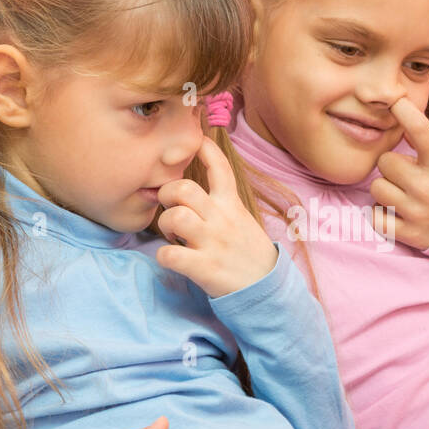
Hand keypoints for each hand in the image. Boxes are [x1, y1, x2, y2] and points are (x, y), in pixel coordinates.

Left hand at [153, 136, 278, 297]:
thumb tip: (194, 192)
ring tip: (171, 236)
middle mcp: (221, 220)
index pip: (219, 167)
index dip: (204, 148)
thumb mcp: (242, 219)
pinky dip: (163, 256)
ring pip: (175, 217)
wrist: (266, 288)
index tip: (195, 140)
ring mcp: (212, 243)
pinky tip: (171, 258)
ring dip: (164, 225)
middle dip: (167, 194)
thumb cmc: (248, 253)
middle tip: (170, 208)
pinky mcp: (204, 268)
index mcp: (231, 205)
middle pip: (183, 188)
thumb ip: (221, 204)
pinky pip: (169, 254)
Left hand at [369, 96, 428, 249]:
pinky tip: (394, 210)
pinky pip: (377, 218)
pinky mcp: (412, 233)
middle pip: (385, 162)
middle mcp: (427, 185)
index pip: (417, 127)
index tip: (395, 103)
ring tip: (402, 191)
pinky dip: (381, 214)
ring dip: (387, 188)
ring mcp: (418, 211)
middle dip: (394, 165)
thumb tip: (402, 121)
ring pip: (377, 188)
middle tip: (408, 171)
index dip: (402, 110)